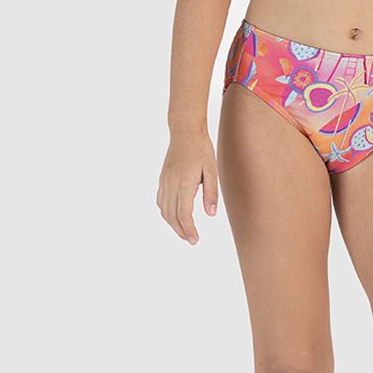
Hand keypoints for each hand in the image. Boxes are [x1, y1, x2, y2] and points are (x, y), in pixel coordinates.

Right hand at [157, 128, 218, 244]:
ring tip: (184, 231)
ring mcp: (164, 182)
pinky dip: (166, 212)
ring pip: (164, 210)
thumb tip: (210, 215)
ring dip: (172, 224)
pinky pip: (161, 201)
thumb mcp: (212, 171)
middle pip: (172, 216)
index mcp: (184, 184)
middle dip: (181, 231)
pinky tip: (173, 216)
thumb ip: (211, 193)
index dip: (188, 230)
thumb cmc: (201, 150)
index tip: (194, 240)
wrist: (184, 132)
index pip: (184, 214)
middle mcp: (171, 185)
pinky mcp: (162, 179)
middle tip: (192, 240)